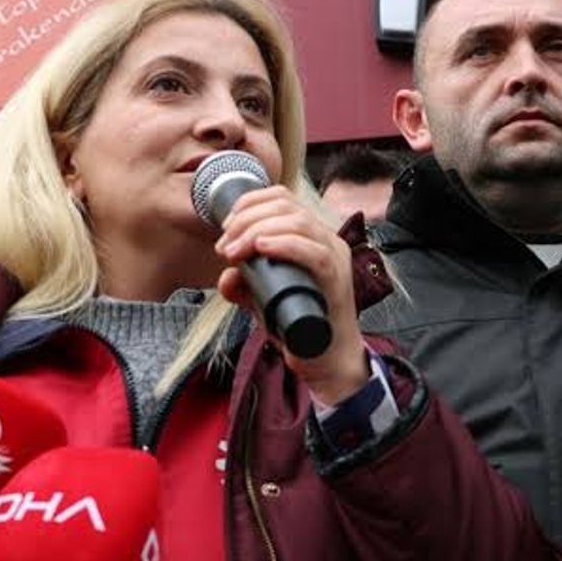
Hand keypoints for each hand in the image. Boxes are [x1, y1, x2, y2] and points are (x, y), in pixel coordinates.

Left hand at [214, 185, 368, 403]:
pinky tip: (261, 247)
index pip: (283, 199)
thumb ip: (243, 286)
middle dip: (247, 219)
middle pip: (286, 206)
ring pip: (298, 222)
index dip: (250, 204)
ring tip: (235, 251)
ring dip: (257, 230)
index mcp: (312, 236)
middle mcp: (327, 240)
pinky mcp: (336, 280)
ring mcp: (335, 258)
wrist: (326, 362)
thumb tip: (226, 277)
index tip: (226, 227)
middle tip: (225, 246)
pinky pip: (314, 252)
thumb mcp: (262, 300)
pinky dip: (285, 244)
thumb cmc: (299, 325)